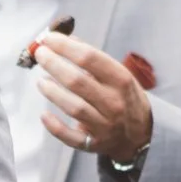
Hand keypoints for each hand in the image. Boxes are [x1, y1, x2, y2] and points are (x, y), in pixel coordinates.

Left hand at [34, 32, 152, 162]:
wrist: (141, 134)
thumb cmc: (123, 98)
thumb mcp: (118, 74)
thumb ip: (92, 58)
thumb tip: (65, 39)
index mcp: (121, 80)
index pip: (90, 58)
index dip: (65, 46)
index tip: (48, 38)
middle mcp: (114, 102)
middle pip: (78, 81)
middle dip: (54, 65)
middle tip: (39, 55)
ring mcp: (105, 125)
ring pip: (74, 108)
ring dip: (52, 92)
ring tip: (40, 81)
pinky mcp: (95, 143)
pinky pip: (71, 137)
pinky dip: (55, 127)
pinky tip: (43, 114)